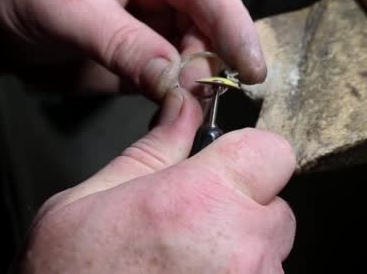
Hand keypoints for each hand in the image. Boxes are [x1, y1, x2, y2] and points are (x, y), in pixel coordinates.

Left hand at [0, 0, 264, 99]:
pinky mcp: (150, 56)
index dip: (231, 24)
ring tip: (187, 104)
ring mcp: (159, 23)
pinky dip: (180, 96)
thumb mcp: (69, 10)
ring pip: (200, 53)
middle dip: (216, 58)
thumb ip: (124, 43)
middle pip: (212, 21)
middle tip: (211, 94)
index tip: (251, 67)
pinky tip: (177, 109)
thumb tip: (176, 80)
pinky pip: (178, 77)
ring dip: (199, 81)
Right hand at [17, 88, 295, 272]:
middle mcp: (243, 247)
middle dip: (245, 212)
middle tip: (194, 229)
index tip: (226, 170)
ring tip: (187, 267)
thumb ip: (154, 150)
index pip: (274, 152)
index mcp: (202, 198)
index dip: (250, 157)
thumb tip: (183, 109)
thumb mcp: (90, 201)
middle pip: (276, 209)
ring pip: (271, 255)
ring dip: (242, 256)